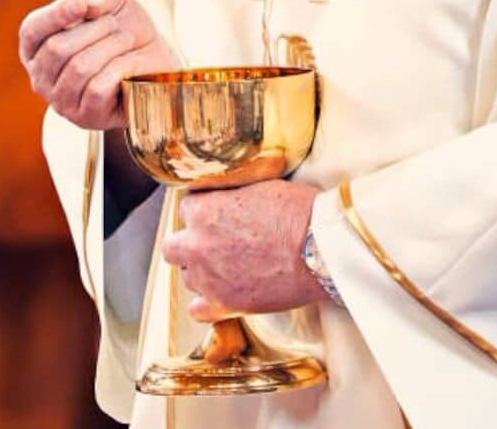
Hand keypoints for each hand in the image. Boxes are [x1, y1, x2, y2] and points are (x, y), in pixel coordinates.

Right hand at [18, 0, 176, 129]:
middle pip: (57, 48)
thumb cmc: (125, 34)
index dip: (55, 15)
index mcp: (36, 48)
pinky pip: (96, 88)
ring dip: (110, 47)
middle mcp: (41, 78)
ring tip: (126, 40)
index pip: (32, 31)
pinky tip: (129, 65)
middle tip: (116, 25)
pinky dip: (118, 70)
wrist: (157, 67)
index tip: (82, 2)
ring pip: (79, 68)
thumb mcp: (113, 3)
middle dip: (93, 30)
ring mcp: (61, 101)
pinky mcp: (85, 117)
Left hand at [162, 180, 327, 318]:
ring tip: (230, 268)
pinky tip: (220, 296)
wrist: (323, 250)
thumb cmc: (300, 212)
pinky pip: (196, 310)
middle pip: (173, 246)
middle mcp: (197, 245)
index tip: (219, 215)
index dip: (204, 211)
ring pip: (188, 277)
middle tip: (215, 242)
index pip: (186, 208)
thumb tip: (223, 193)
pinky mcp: (224, 305)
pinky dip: (205, 304)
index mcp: (203, 211)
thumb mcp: (259, 186)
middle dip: (190, 243)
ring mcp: (208, 278)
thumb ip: (230, 193)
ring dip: (202, 272)